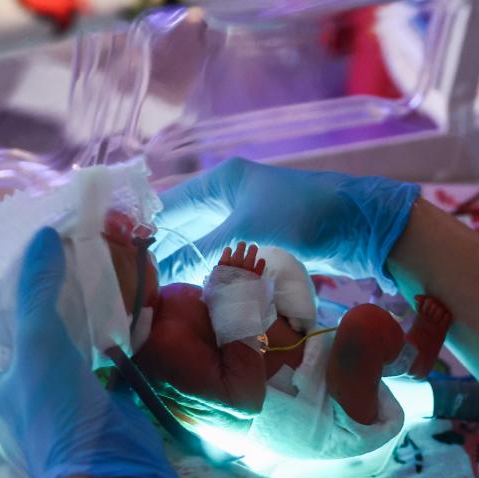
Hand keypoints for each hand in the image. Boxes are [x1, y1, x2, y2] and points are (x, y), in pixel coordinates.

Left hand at [0, 228, 204, 477]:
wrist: (109, 477)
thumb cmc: (58, 413)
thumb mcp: (39, 345)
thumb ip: (38, 291)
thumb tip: (44, 235)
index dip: (14, 280)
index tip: (40, 243)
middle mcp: (21, 383)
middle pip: (34, 323)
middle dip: (53, 288)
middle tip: (77, 245)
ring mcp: (63, 392)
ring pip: (70, 335)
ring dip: (85, 304)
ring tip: (102, 264)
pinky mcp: (99, 398)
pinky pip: (100, 352)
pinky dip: (111, 329)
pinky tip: (127, 304)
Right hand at [155, 158, 420, 287]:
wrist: (359, 228)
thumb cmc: (299, 217)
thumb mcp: (243, 233)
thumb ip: (200, 252)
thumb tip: (160, 274)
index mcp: (221, 181)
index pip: (168, 203)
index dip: (145, 229)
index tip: (119, 258)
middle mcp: (230, 198)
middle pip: (186, 228)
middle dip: (166, 255)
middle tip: (136, 285)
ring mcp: (248, 222)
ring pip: (206, 248)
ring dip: (189, 270)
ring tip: (160, 295)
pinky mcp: (265, 246)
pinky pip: (228, 262)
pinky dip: (214, 277)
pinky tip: (197, 296)